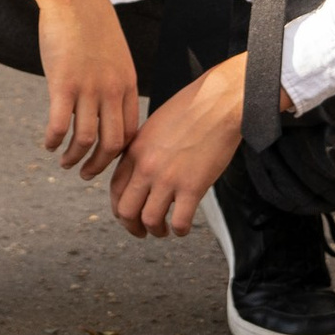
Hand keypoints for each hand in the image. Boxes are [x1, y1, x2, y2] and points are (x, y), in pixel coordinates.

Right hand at [2, 0, 138, 178]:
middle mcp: (112, 90)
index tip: (106, 162)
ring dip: (74, 159)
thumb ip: (116, 82)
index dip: (119, 156)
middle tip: (86, 174)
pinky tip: (48, 144)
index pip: (131, 134)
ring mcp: (88, 88)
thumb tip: (111, 107)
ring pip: (86, 140)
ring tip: (65, 163)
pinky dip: (54, 142)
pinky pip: (60, 125)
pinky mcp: (63, 83)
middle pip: (113, 144)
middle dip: (99, 166)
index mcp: (128, 85)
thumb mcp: (116, 55)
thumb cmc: (91, 25)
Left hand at [111, 56, 246, 237]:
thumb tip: (140, 171)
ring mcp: (168, 178)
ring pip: (149, 220)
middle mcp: (146, 166)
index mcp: (135, 150)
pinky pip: (179, 222)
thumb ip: (143, 149)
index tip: (127, 215)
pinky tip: (183, 228)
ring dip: (156, 231)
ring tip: (164, 231)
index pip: (115, 189)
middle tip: (141, 231)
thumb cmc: (191, 109)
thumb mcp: (154, 126)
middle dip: (131, 226)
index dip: (119, 207)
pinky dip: (179, 231)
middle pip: (126, 210)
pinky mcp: (192, 187)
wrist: (218, 103)